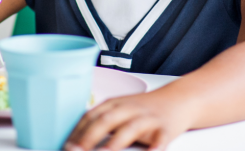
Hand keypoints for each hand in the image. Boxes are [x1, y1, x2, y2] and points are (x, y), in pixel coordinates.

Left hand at [64, 92, 193, 150]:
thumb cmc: (144, 109)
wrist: (179, 99)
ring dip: (115, 143)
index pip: (91, 116)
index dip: (77, 132)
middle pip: (106, 120)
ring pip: (130, 129)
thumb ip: (100, 122)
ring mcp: (147, 118)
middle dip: (89, 137)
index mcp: (114, 104)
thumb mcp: (120, 109)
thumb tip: (74, 143)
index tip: (65, 146)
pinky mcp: (165, 129)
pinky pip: (160, 140)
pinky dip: (154, 149)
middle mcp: (129, 109)